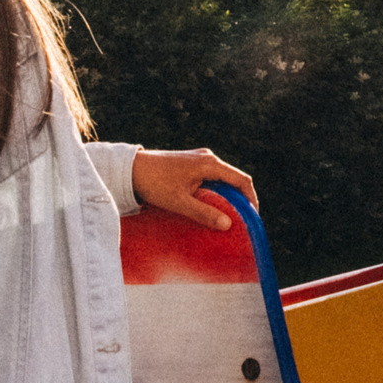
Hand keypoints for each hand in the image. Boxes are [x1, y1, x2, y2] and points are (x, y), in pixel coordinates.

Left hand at [132, 148, 253, 228]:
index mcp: (210, 164)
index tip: (252, 216)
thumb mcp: (180, 202)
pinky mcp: (190, 162)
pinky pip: (211, 176)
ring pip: (222, 177)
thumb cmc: (154, 184)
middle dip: (239, 198)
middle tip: (240, 218)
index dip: (251, 198)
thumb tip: (228, 224)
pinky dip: (216, 189)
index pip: (242, 180)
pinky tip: (208, 203)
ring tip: (225, 213)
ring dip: (226, 194)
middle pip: (233, 178)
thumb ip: (204, 213)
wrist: (130, 167)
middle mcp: (208, 157)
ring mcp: (199, 158)